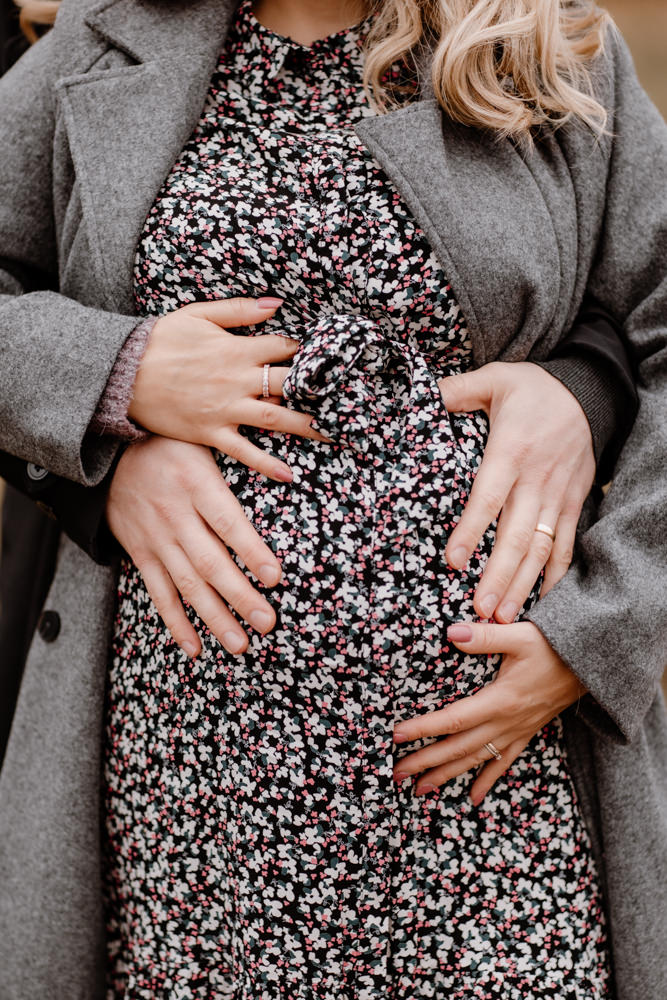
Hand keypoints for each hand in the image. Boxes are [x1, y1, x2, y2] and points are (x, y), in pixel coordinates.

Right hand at [107, 436, 281, 657]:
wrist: (107, 458)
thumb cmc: (171, 449)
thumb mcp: (203, 445)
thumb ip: (238, 464)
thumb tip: (288, 476)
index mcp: (196, 485)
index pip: (227, 522)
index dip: (251, 551)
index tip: (275, 578)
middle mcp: (175, 516)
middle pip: (210, 562)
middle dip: (240, 596)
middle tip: (267, 623)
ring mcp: (156, 539)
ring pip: (187, 584)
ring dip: (214, 617)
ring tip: (240, 644)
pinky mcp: (141, 555)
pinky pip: (159, 593)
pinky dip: (176, 622)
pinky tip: (195, 648)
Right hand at [128, 296, 327, 480]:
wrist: (122, 373)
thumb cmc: (159, 340)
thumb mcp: (198, 314)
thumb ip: (238, 310)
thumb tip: (276, 304)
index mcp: (235, 349)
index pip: (283, 348)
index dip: (305, 351)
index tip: (322, 358)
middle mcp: (236, 380)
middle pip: (289, 384)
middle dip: (319, 390)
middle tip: (346, 398)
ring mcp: (225, 410)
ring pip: (276, 419)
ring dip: (307, 426)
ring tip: (333, 433)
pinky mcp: (210, 433)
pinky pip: (244, 451)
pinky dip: (267, 464)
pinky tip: (290, 474)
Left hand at [392, 621, 585, 803]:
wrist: (592, 665)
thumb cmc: (554, 646)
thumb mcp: (520, 635)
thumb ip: (485, 636)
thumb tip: (451, 632)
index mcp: (501, 700)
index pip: (453, 719)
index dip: (423, 728)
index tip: (396, 735)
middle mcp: (506, 722)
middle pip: (458, 748)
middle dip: (425, 762)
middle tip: (395, 774)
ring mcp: (517, 731)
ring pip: (476, 760)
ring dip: (447, 776)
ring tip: (420, 790)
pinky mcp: (526, 734)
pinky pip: (504, 763)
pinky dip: (486, 781)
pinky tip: (473, 798)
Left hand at [439, 362, 595, 621]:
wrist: (590, 391)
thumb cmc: (533, 389)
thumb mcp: (493, 378)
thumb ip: (456, 390)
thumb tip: (420, 395)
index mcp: (511, 451)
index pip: (488, 497)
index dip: (471, 531)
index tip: (453, 562)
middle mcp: (537, 480)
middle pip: (516, 535)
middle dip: (498, 576)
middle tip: (480, 611)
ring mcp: (558, 496)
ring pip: (540, 548)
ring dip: (522, 584)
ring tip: (503, 617)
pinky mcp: (573, 504)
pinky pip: (566, 546)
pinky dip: (555, 576)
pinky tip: (539, 601)